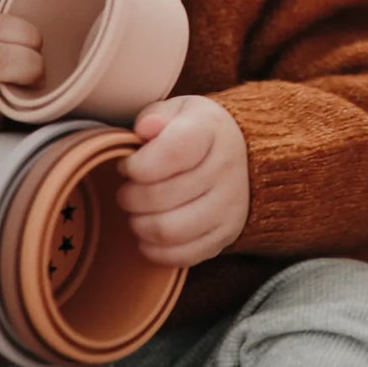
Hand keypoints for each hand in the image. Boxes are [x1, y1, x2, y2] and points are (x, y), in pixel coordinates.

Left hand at [118, 96, 249, 267]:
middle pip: (161, 196)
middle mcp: (227, 169)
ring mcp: (230, 206)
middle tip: (127, 190)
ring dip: (139, 224)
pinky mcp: (227, 234)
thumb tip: (146, 129)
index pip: (170, 155)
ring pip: (169, 230)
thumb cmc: (196, 131)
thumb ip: (155, 116)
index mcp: (211, 131)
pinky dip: (156, 249)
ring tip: (137, 212)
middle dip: (130, 197)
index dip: (136, 165)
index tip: (127, 165)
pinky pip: (183, 255)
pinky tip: (149, 233)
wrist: (240, 153)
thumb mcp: (177, 111)